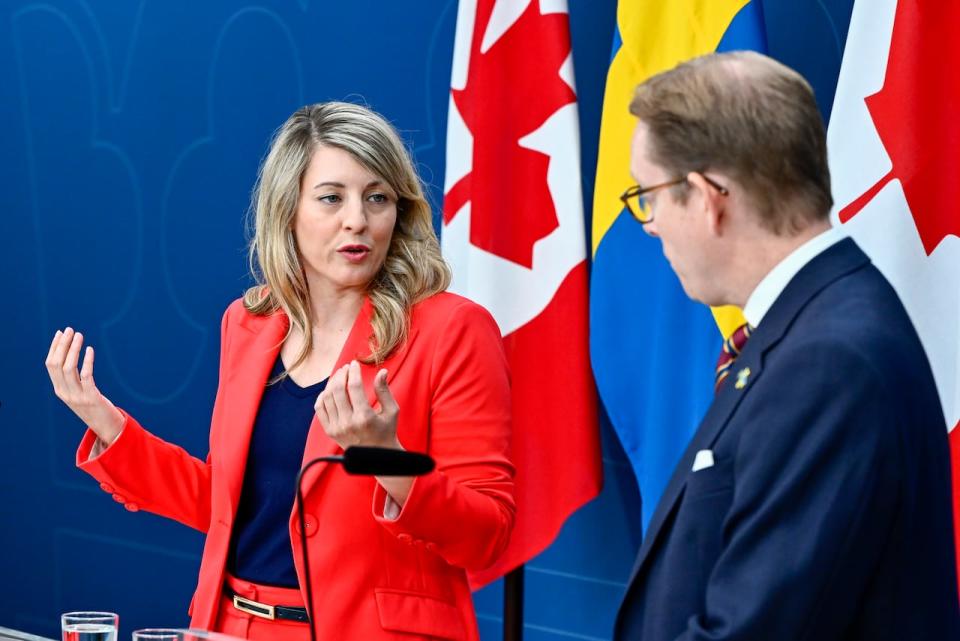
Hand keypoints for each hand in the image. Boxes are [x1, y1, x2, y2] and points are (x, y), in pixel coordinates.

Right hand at [45, 328, 124, 443]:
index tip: (60, 333)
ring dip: (73, 349)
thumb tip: (71, 355)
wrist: (107, 427)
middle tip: (70, 330)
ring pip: (69, 368)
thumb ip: (73, 379)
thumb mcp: (78, 392)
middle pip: (57, 364)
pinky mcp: (91, 397)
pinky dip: (87, 361)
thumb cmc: (95, 406)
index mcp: (59, 390)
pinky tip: (90, 350)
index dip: (54, 348)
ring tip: (80, 336)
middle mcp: (65, 393)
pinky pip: (86, 376)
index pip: (50, 365)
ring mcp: (77, 396)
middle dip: (62, 345)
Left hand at [315, 360, 399, 450]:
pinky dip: (322, 396)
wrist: (377, 457)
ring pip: (327, 397)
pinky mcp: (330, 431)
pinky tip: (329, 389)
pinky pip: (320, 409)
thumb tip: (382, 371)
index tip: (354, 364)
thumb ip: (384, 390)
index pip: (354, 387)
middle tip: (346, 368)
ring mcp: (336, 428)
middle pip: (337, 390)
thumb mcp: (391, 411)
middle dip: (341, 374)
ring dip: (331, 383)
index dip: (353, 372)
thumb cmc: (387, 431)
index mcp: (364, 417)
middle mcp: (348, 423)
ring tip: (339, 376)